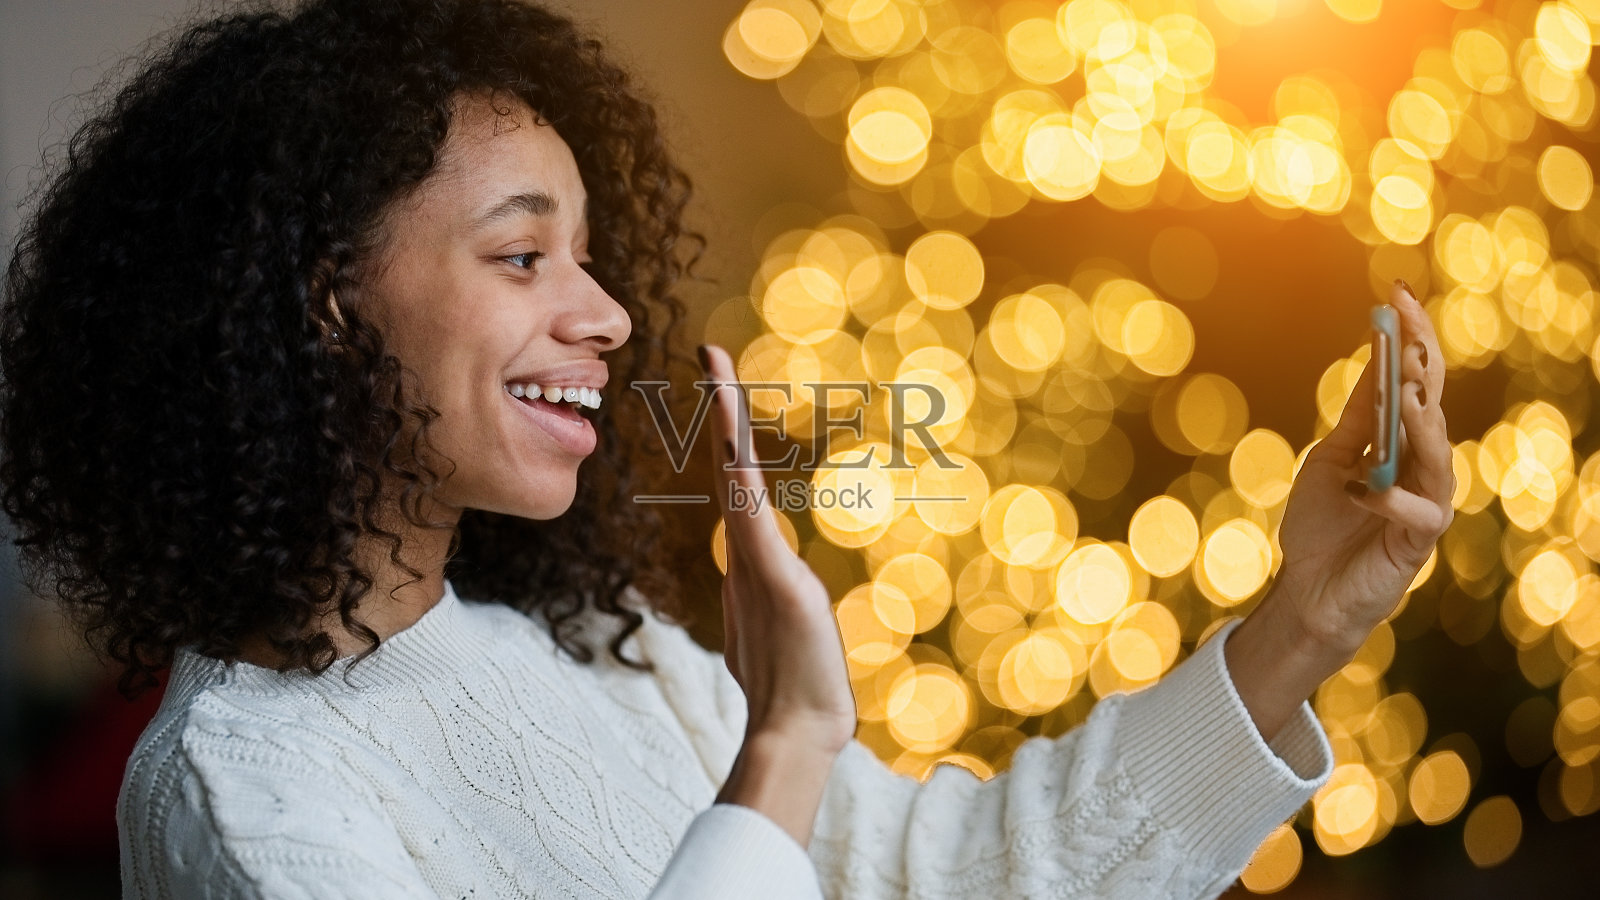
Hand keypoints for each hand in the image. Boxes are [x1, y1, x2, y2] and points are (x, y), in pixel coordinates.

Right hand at [698, 344, 857, 755]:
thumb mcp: (783, 624)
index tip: (719, 376)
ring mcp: (758, 565)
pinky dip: (741, 489)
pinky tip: (736, 459)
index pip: (737, 477)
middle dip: (722, 408)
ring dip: (729, 430)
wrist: (798, 727)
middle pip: (730, 465)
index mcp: (755, 554)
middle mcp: (751, 551)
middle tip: (711, 353)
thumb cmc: (794, 684)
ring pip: (737, 484)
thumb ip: (770, 594)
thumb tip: (764, 577)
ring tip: (719, 376)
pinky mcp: (771, 585)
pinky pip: (752, 527)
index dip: (727, 427)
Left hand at [1271, 278, 1454, 655]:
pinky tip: (1366, 488)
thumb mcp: (1332, 458)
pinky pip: (1418, 514)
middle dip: (1422, 365)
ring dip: (1421, 423)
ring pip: (1437, 457)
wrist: (1308, 589)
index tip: (1396, 292)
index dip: (1411, 336)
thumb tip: (1378, 356)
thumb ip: (1360, 417)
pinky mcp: (1417, 543)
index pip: (1416, 379)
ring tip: (1405, 392)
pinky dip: (1391, 498)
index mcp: (1403, 441)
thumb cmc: (1322, 524)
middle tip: (1408, 328)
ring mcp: (1425, 504)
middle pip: (1432, 405)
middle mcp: (1423, 466)